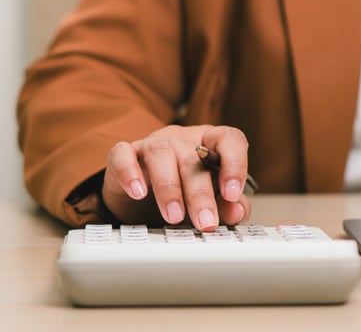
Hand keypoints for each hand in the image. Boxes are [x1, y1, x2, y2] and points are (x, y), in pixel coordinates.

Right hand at [102, 125, 251, 230]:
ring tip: (174, 216)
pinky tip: (138, 192)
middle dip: (200, 194)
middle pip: (193, 158)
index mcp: (210, 145)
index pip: (228, 139)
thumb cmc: (182, 197)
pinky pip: (123, 155)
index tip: (232, 192)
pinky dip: (130, 173)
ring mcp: (152, 143)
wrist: (140, 204)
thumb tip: (236, 210)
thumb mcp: (210, 202)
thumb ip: (228, 204)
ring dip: (169, 188)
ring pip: (160, 153)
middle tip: (205, 222)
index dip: (234, 163)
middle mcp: (182, 139)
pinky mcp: (124, 153)